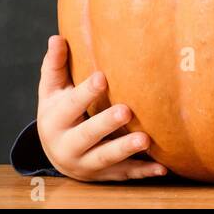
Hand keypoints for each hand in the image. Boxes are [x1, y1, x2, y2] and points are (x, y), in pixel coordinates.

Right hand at [35, 34, 168, 181]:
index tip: (103, 77)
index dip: (86, 92)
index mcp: (55, 120)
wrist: (56, 154)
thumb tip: (57, 37)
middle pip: (87, 135)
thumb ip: (56, 66)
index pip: (70, 105)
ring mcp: (85, 163)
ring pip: (105, 158)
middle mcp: (67, 145)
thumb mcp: (51, 91)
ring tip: (145, 139)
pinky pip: (124, 174)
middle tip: (126, 110)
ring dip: (125, 150)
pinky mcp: (104, 176)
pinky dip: (143, 172)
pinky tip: (162, 168)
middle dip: (106, 124)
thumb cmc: (59, 111)